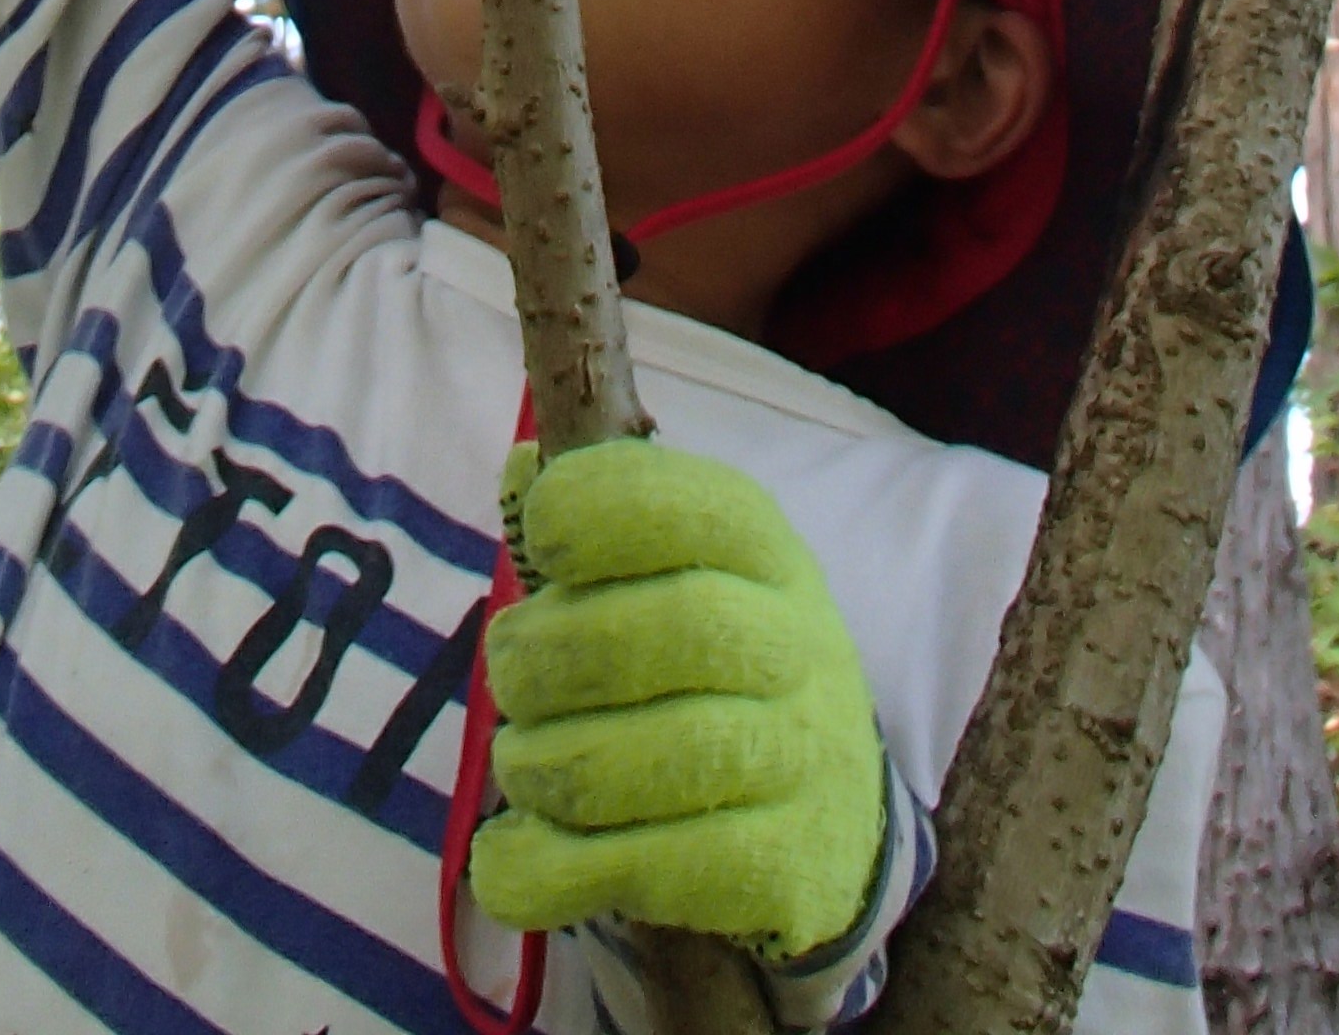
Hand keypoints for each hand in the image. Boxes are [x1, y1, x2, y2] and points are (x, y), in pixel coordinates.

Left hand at [470, 441, 886, 969]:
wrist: (830, 816)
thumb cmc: (714, 666)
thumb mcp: (679, 572)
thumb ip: (597, 521)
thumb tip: (520, 465)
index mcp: (764, 551)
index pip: (693, 506)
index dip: (599, 509)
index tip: (543, 541)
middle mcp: (798, 649)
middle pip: (678, 630)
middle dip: (554, 654)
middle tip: (512, 675)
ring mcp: (800, 764)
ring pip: (655, 760)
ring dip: (544, 766)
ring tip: (523, 763)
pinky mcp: (780, 873)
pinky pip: (647, 873)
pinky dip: (548, 870)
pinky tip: (509, 859)